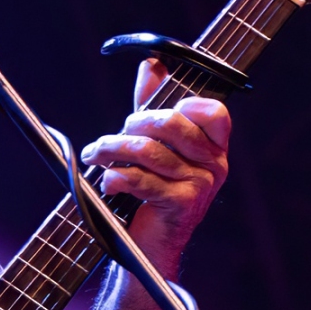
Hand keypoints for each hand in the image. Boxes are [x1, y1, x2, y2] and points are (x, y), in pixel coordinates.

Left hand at [79, 59, 231, 273]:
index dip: (180, 104)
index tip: (149, 114)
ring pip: (148, 151)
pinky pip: (142, 180)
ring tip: (96, 156)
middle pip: (170, 124)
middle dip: (131, 125)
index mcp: (214, 146)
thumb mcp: (154, 143)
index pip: (213, 111)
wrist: (149, 245)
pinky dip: (116, 177)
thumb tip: (152, 64)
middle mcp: (214, 163)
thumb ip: (153, 104)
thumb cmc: (151, 191)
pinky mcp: (182, 204)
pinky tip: (106, 181)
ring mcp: (201, 185)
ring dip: (111, 150)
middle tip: (111, 138)